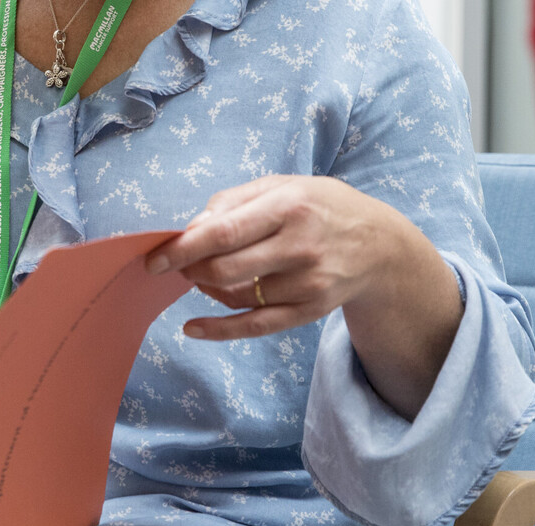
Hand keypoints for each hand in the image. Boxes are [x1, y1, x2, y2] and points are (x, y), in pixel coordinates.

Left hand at [147, 175, 460, 418]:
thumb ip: (232, 201)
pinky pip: (255, 326)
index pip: (224, 232)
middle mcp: (301, 246)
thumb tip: (190, 229)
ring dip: (208, 289)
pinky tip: (193, 327)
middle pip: (225, 269)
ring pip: (236, 296)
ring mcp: (307, 283)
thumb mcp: (281, 185)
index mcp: (289, 206)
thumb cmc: (319, 207)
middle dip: (192, 270)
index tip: (155, 258)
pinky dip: (219, 330)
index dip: (184, 248)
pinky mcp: (309, 311)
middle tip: (181, 265)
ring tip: (206, 276)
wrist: (379, 245)